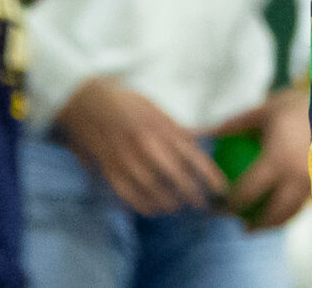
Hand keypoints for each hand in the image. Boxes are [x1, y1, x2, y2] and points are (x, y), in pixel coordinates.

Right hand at [55, 77, 225, 216]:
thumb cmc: (129, 105)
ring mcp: (127, 158)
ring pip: (153, 189)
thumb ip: (178, 130)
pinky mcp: (110, 169)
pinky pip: (128, 194)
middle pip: (176, 177)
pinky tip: (152, 209)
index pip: (193, 156)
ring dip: (168, 203)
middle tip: (199, 203)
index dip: (209, 176)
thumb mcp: (159, 111)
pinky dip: (142, 205)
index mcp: (163, 127)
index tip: (221, 189)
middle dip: (191, 194)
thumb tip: (202, 143)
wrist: (90, 103)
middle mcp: (147, 144)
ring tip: (176, 207)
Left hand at [210, 84, 310, 229]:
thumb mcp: (264, 110)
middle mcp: (297, 177)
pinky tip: (282, 210)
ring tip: (260, 225)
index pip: (247, 192)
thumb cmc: (296, 105)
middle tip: (240, 227)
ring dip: (274, 223)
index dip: (229, 205)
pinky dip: (291, 210)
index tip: (218, 209)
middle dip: (255, 225)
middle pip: (272, 212)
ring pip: (292, 212)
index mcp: (278, 160)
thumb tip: (207, 134)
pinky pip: (306, 203)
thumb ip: (236, 124)